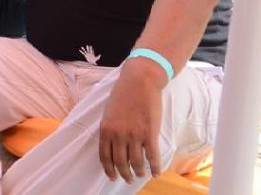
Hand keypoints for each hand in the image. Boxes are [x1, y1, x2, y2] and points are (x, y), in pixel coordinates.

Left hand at [99, 60, 165, 182]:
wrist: (139, 81)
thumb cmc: (123, 93)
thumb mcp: (108, 111)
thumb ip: (109, 128)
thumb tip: (110, 144)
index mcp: (106, 129)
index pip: (105, 156)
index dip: (109, 169)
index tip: (112, 176)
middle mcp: (118, 135)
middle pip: (120, 163)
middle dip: (124, 174)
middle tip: (128, 179)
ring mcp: (134, 135)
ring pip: (136, 162)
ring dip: (138, 172)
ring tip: (140, 175)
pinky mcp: (149, 134)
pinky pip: (152, 157)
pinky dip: (155, 167)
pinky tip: (156, 172)